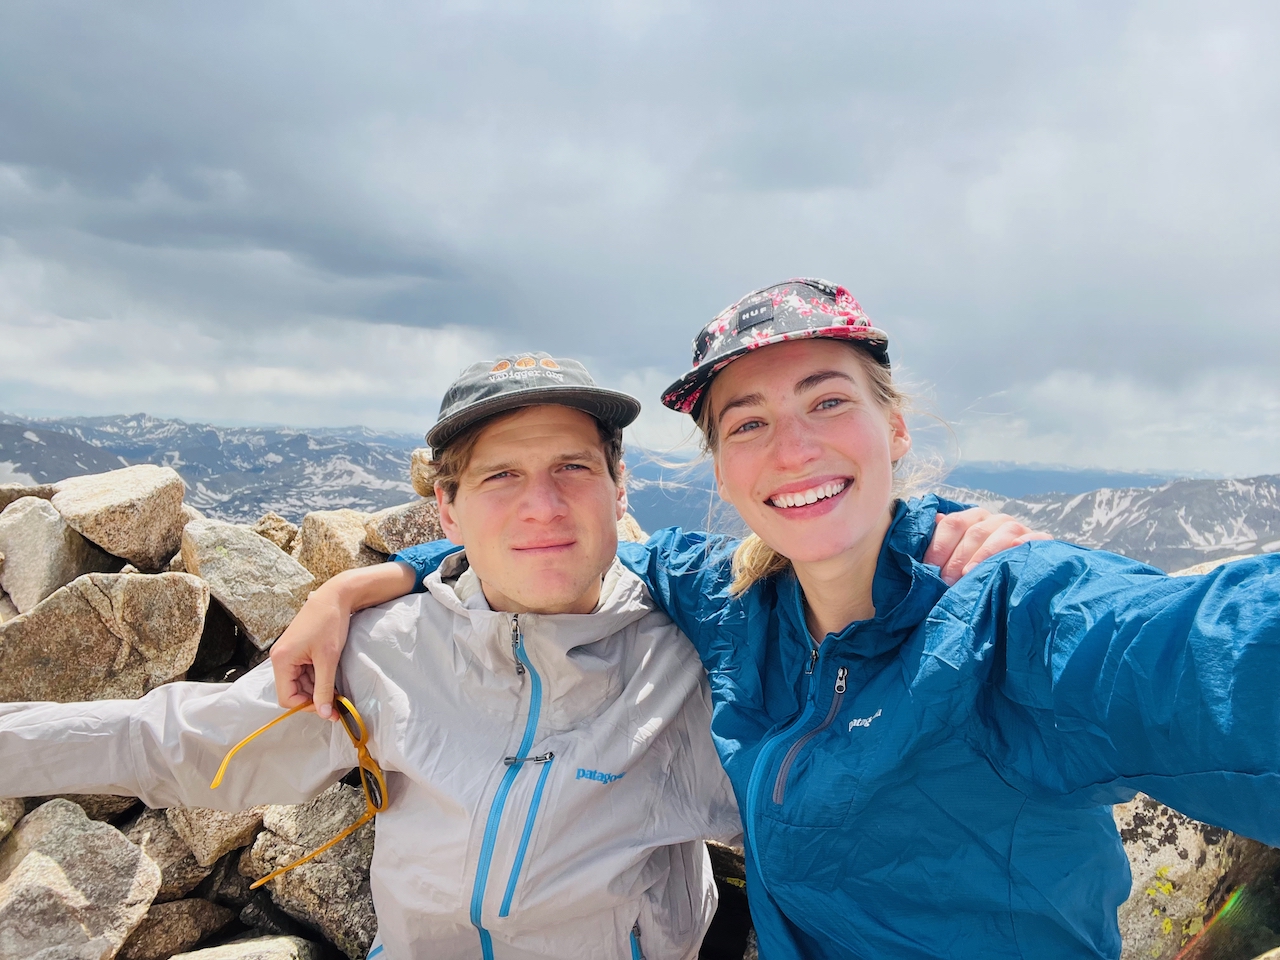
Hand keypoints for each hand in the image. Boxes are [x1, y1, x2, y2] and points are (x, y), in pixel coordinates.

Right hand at [270, 562, 418, 718]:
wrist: (335, 596)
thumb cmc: (330, 624)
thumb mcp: (328, 660)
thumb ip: (325, 688)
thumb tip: (326, 715)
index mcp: (282, 660)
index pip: (286, 698)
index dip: (307, 706)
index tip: (329, 708)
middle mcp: (280, 658)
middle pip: (292, 691)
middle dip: (313, 698)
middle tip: (336, 704)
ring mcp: (288, 654)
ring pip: (299, 683)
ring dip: (316, 689)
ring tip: (337, 691)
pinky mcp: (297, 650)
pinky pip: (303, 672)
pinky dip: (317, 678)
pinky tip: (332, 678)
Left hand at [924, 508, 1051, 585]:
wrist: (1020, 571)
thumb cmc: (979, 565)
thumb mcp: (958, 552)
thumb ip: (943, 540)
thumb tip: (933, 521)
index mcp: (974, 517)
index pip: (953, 523)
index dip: (939, 546)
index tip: (929, 568)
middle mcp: (996, 520)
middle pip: (975, 532)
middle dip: (958, 558)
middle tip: (946, 582)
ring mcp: (1019, 529)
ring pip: (1002, 534)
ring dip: (984, 554)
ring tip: (970, 574)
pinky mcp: (1040, 541)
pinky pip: (1033, 539)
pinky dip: (1024, 543)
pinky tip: (1013, 551)